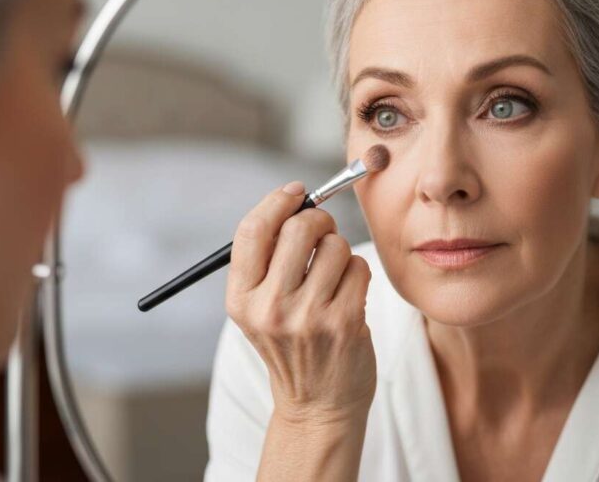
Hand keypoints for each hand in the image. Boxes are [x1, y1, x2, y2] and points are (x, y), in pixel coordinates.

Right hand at [225, 181, 376, 423]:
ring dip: (340, 252)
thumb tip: (296, 200)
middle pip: (298, 229)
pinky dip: (358, 273)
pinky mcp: (344, 322)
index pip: (252, 231)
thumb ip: (268, 259)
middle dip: (317, 220)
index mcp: (240, 300)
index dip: (276, 202)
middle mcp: (269, 308)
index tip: (295, 192)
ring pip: (334, 245)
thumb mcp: (260, 308)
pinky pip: (358, 267)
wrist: (317, 406)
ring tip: (333, 277)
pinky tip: (349, 296)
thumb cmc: (292, 345)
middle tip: (323, 231)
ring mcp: (308, 316)